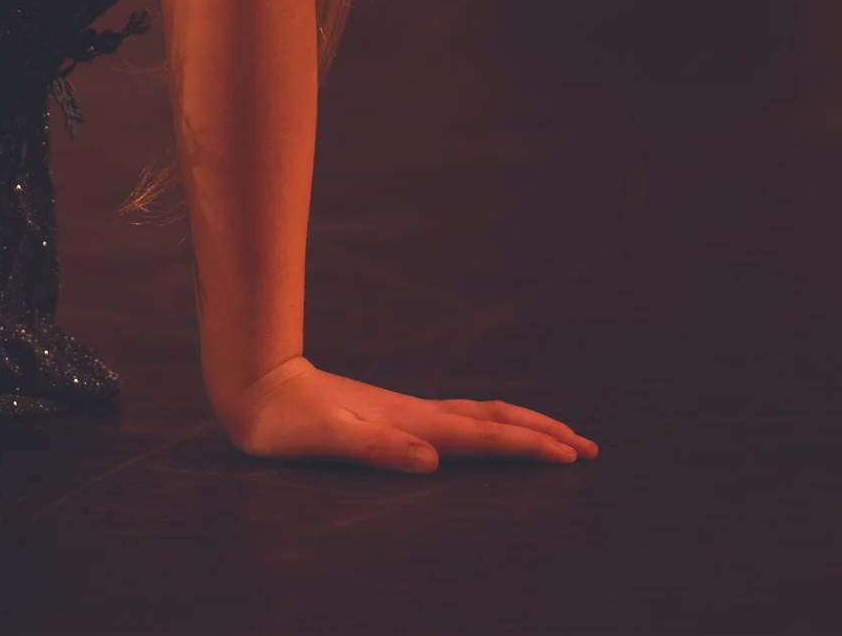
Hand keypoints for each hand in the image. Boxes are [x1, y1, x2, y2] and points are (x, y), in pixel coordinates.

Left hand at [219, 355, 595, 474]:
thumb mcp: (327, 439)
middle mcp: (415, 414)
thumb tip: (428, 457)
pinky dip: (488, 425)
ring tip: (552, 435)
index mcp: (411, 423)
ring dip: (520, 425)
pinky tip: (485, 431)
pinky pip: (456, 419)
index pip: (483, 436)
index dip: (528, 447)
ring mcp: (405, 411)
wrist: (255, 383)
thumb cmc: (286, 422)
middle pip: (492, 419)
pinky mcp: (391, 414)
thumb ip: (375, 447)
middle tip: (586, 447)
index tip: (571, 455)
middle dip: (540, 432)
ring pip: (477, 415)